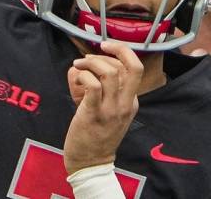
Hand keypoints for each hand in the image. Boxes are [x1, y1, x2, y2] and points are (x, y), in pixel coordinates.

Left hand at [63, 41, 142, 174]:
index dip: (119, 52)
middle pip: (133, 66)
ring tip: (79, 65)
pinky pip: (93, 85)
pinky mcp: (94, 114)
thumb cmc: (97, 134)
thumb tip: (88, 65)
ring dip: (92, 63)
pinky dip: (83, 76)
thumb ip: (107, 90)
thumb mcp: (112, 111)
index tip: (105, 47)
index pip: (134, 68)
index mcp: (132, 101)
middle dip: (115, 49)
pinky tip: (76, 80)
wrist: (91, 162)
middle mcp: (126, 104)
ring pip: (110, 73)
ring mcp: (112, 110)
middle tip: (92, 53)